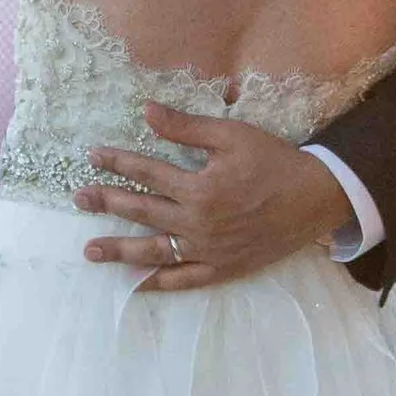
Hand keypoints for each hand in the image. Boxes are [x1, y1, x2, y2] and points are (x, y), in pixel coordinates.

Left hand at [76, 106, 351, 290]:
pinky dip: (157, 285)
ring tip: (90, 251)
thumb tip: (144, 110)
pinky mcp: (221, 269)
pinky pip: (182, 280)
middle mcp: (196, 222)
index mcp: (198, 187)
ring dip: (119, 250)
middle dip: (107, 203)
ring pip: (153, 252)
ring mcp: (207, 250)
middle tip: (79, 198)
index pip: (146, 172)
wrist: (316, 199)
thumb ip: (186, 127)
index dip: (117, 162)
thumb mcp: (232, 136)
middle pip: (141, 211)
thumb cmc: (275, 162)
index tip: (92, 156)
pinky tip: (134, 286)